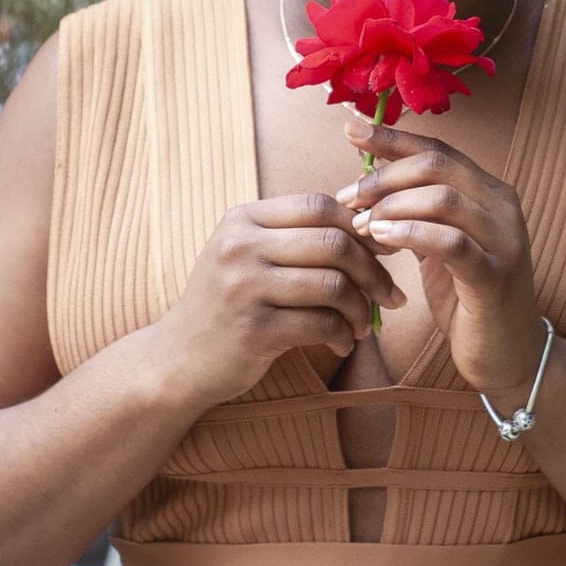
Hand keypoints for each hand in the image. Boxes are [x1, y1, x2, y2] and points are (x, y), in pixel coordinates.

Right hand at [159, 194, 405, 405]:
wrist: (175, 359)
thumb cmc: (227, 303)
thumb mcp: (247, 254)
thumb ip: (295, 235)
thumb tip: (370, 225)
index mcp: (242, 219)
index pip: (319, 205)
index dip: (360, 226)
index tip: (383, 249)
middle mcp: (240, 246)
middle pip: (333, 243)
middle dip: (373, 270)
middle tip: (389, 293)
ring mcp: (244, 288)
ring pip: (333, 285)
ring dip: (360, 308)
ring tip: (362, 324)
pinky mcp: (253, 330)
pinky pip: (321, 324)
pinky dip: (342, 335)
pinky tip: (342, 343)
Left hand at [338, 119, 543, 402]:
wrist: (510, 356)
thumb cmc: (468, 299)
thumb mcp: (439, 246)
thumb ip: (416, 210)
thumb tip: (368, 180)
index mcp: (490, 192)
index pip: (437, 150)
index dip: (392, 137)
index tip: (350, 129)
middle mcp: (502, 207)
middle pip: (436, 166)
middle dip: (384, 176)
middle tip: (349, 197)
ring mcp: (504, 240)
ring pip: (442, 198)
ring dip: (391, 206)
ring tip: (362, 226)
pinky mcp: (495, 277)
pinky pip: (450, 242)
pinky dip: (410, 234)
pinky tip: (382, 239)